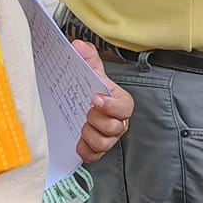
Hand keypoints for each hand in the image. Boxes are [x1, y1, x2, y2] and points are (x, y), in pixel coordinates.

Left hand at [70, 40, 133, 164]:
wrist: (81, 105)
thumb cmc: (92, 89)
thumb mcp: (91, 71)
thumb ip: (88, 57)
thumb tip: (77, 46)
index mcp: (120, 103)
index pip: (125, 107)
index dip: (111, 105)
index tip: (94, 98)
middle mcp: (119, 122)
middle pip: (115, 128)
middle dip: (98, 120)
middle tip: (86, 113)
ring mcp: (109, 138)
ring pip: (105, 144)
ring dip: (91, 135)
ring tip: (82, 126)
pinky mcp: (97, 150)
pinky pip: (94, 156)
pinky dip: (85, 150)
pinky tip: (77, 141)